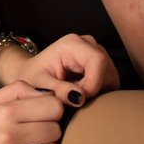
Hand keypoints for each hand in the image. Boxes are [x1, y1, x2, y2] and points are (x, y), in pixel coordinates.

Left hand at [0, 33, 119, 107]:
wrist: (32, 74)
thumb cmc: (33, 78)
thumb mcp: (39, 85)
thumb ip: (57, 90)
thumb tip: (79, 97)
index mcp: (72, 43)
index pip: (98, 61)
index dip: (92, 84)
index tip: (77, 99)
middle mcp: (88, 43)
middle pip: (107, 71)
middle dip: (94, 91)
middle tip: (73, 99)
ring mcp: (97, 52)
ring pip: (111, 79)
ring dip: (96, 93)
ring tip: (74, 95)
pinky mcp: (102, 65)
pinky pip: (110, 83)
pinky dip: (98, 93)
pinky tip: (81, 93)